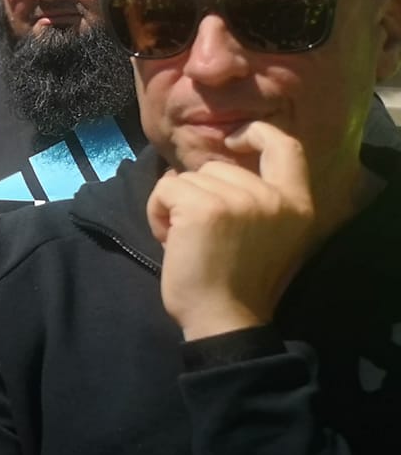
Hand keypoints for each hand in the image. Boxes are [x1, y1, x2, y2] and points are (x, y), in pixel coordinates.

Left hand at [149, 121, 315, 340]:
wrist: (225, 320)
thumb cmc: (238, 282)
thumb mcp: (267, 233)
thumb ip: (255, 199)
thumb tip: (211, 169)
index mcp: (297, 204)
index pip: (286, 146)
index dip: (256, 134)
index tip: (233, 142)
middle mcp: (272, 197)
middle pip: (218, 166)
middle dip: (199, 192)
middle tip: (202, 234)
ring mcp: (238, 198)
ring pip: (186, 178)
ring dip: (177, 206)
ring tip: (189, 242)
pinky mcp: (202, 206)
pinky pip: (164, 189)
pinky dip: (157, 212)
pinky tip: (171, 241)